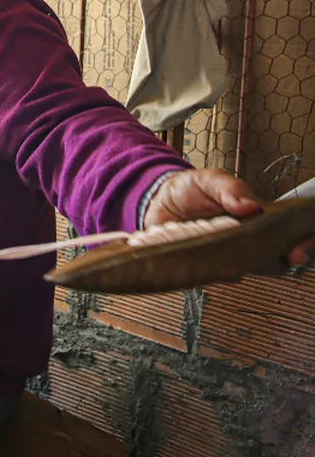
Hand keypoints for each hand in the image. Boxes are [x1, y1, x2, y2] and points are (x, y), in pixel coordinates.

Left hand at [145, 168, 312, 266]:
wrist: (156, 202)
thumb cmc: (189, 189)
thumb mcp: (208, 180)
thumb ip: (229, 189)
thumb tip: (250, 206)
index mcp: (257, 218)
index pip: (290, 232)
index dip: (302, 242)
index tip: (298, 250)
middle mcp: (249, 240)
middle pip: (280, 257)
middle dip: (288, 259)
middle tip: (288, 258)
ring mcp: (229, 256)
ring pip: (253, 269)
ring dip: (256, 267)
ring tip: (248, 260)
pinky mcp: (207, 266)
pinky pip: (220, 277)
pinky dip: (221, 274)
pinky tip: (216, 267)